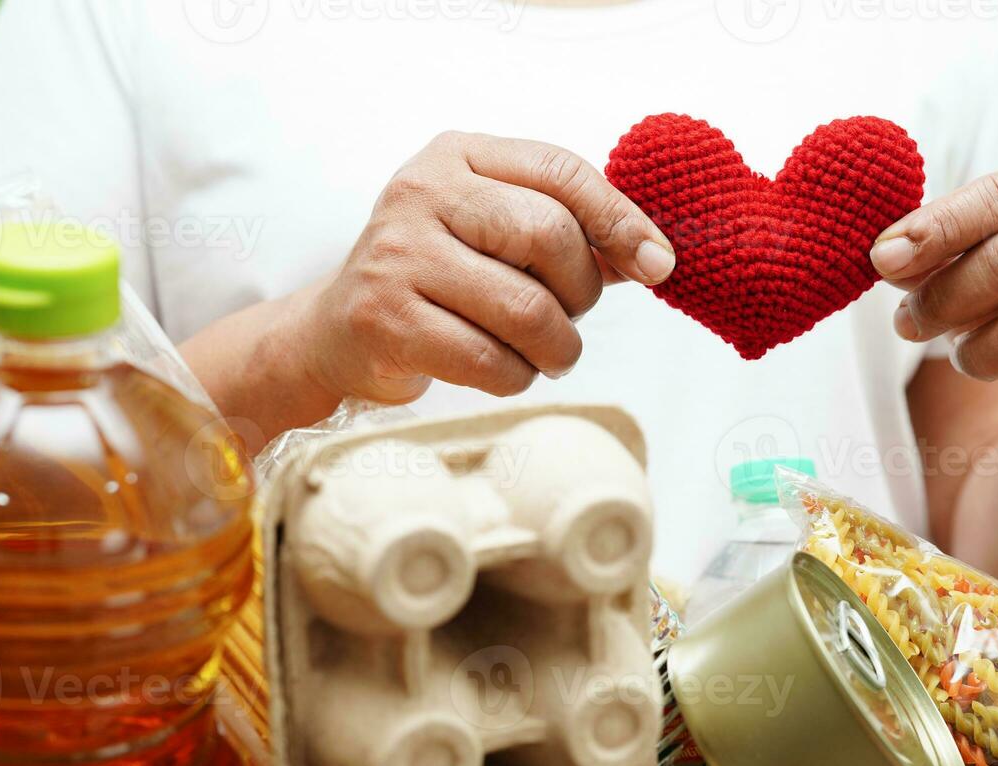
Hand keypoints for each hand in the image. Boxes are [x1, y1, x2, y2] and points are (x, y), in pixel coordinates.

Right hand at [293, 131, 675, 404]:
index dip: (620, 221)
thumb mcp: (494, 233)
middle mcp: (422, 193)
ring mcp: (398, 255)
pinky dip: (516, 377)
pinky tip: (506, 370)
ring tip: (546, 354)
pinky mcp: (385, 320)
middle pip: (548, 235)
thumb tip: (653, 256)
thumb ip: (569, 233)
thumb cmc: (439, 278)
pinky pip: (490, 361)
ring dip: (556, 347)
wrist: (339, 330)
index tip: (658, 264)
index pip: (561, 172)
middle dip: (581, 292)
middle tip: (570, 318)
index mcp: (458, 155)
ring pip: (525, 309)